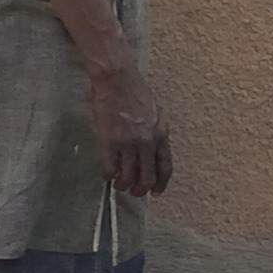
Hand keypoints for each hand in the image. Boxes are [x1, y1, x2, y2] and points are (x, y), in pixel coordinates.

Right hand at [86, 63, 173, 199]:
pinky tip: (108, 174)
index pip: (165, 167)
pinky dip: (109, 175)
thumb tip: (154, 153)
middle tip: (135, 192)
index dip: (161, 184)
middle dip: (141, 190)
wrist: (117, 79)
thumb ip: (156, 133)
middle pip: (148, 177)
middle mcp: (147, 142)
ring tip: (119, 184)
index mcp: (161, 134)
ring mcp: (128, 143)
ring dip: (124, 185)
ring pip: (129, 177)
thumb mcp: (156, 113)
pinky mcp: (109, 142)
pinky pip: (110, 168)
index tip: (156, 192)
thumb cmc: (135, 92)